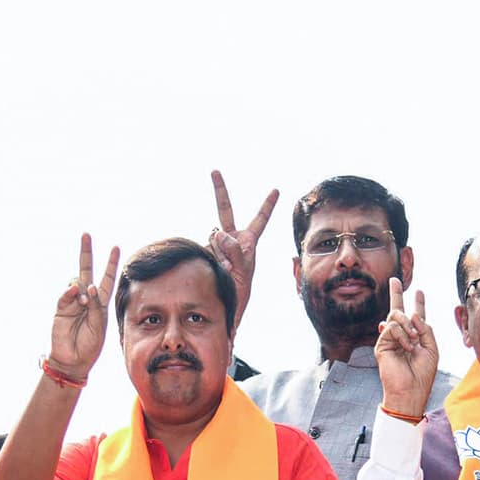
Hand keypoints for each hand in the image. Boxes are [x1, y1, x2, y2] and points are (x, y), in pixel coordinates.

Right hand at [47, 233, 119, 381]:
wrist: (75, 361)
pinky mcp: (61, 308)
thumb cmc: (91, 345)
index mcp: (100, 302)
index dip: (111, 263)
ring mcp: (73, 302)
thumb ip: (96, 306)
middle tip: (86, 234)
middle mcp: (86, 298)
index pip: (106, 278)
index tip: (115, 246)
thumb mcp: (100, 326)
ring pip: (76, 282)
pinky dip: (71, 292)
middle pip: (86, 270)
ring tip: (85, 303)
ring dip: (82, 287)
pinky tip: (76, 294)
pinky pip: (66, 294)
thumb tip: (89, 286)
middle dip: (86, 252)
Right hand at [206, 170, 277, 330]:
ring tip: (226, 271)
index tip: (276, 190)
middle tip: (214, 171)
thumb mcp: (243, 273)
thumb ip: (234, 251)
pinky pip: (206, 248)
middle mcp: (231, 240)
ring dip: (221, 254)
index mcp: (248, 244)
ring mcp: (215, 244)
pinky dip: (212, 259)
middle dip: (219, 190)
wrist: (221, 308)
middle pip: (225, 211)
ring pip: (215, 237)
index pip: (259, 221)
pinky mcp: (203, 250)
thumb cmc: (238, 294)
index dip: (267, 206)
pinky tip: (216, 269)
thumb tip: (218, 231)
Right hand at [374, 278, 437, 416]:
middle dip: (396, 294)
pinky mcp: (382, 344)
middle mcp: (402, 336)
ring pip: (395, 316)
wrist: (410, 390)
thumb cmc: (423, 374)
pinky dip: (402, 335)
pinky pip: (391, 327)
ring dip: (408, 326)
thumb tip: (412, 314)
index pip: (416, 318)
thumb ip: (426, 329)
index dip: (418, 304)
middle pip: (398, 311)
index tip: (419, 291)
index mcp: (416, 338)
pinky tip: (406, 346)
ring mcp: (390, 340)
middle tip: (394, 280)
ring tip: (413, 341)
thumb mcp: (432, 349)